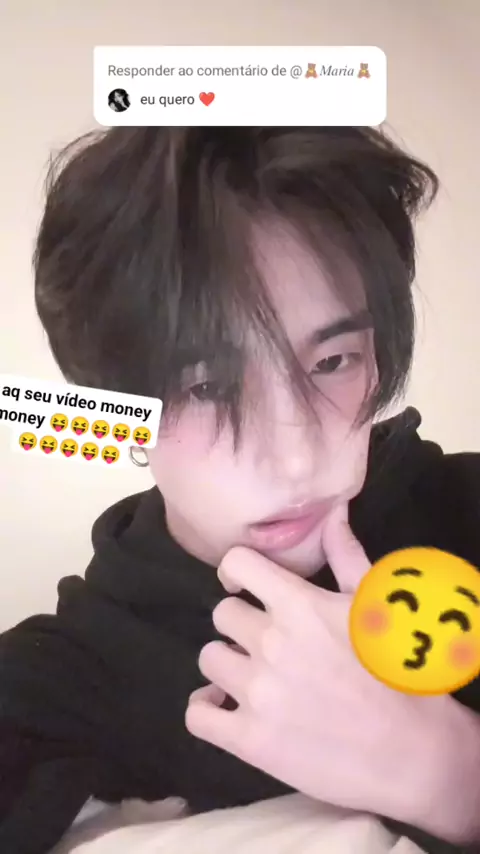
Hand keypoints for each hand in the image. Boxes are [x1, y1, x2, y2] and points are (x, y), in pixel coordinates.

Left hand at [185, 505, 479, 842]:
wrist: (413, 752)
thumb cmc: (396, 672)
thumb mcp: (374, 607)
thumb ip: (345, 556)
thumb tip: (333, 513)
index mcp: (300, 605)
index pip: (237, 564)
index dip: (236, 572)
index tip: (243, 587)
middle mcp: (271, 643)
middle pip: (222, 615)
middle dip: (241, 624)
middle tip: (266, 642)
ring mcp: (257, 693)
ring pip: (209, 658)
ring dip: (227, 664)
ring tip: (253, 676)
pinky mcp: (249, 740)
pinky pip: (198, 714)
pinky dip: (207, 708)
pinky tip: (226, 707)